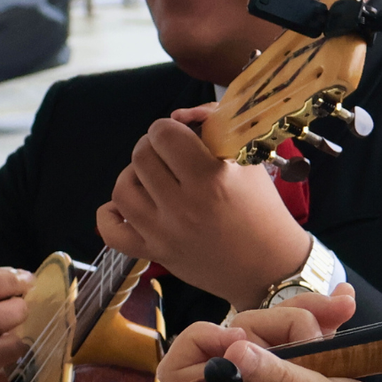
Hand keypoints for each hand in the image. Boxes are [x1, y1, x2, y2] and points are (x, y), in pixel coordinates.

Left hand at [95, 104, 310, 308]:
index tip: (178, 135)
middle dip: (151, 147)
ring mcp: (166, 233)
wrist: (270, 266)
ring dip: (133, 176)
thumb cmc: (263, 209)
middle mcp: (185, 205)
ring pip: (122, 190)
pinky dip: (111, 216)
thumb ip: (215, 126)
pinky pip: (113, 233)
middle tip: (167, 155)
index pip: (164, 134)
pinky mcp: (156, 254)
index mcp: (211, 178)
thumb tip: (178, 115)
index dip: (167, 128)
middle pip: (141, 157)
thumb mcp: (249, 160)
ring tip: (151, 179)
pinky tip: (128, 207)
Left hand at [158, 290, 381, 381]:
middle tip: (323, 325)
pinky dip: (318, 321)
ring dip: (305, 314)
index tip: (246, 335)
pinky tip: (344, 310)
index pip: (181, 373)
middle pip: (233, 335)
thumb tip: (231, 352)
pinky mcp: (296, 378)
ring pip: (268, 331)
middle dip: (279, 319)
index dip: (204, 341)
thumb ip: (276, 381)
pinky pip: (294, 339)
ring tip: (344, 311)